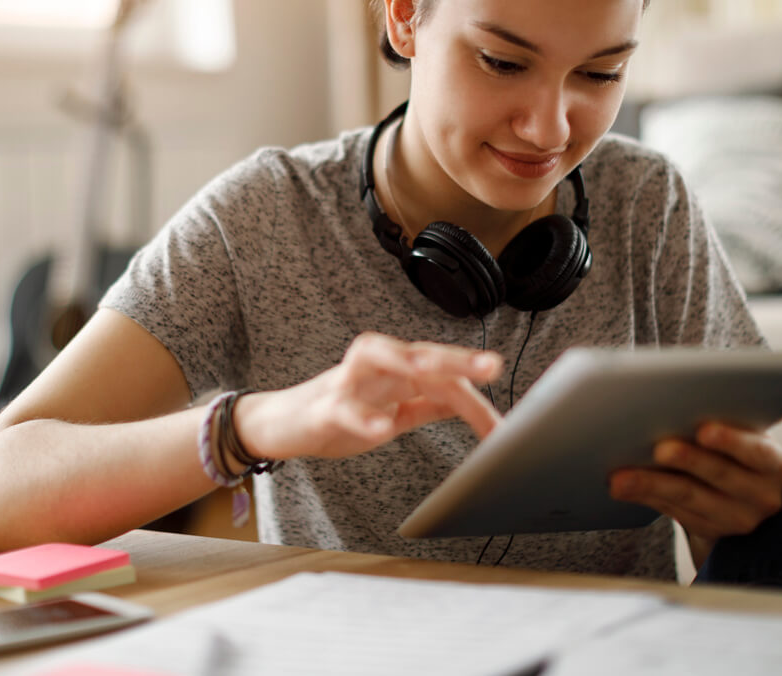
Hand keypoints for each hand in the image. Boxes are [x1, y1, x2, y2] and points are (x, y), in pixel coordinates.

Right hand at [235, 332, 503, 461]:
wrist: (278, 425)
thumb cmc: (337, 413)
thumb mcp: (393, 409)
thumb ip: (428, 402)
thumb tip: (468, 398)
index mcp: (396, 371)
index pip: (442, 377)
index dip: (474, 400)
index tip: (502, 429)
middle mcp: (374, 368)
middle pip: (416, 353)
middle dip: (455, 358)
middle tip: (492, 365)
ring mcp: (346, 383)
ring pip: (375, 359)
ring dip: (404, 360)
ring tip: (433, 369)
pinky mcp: (322, 408)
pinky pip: (342, 407)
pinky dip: (363, 416)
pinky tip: (382, 426)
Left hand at [608, 422, 781, 567]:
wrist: (741, 492)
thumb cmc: (735, 448)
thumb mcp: (741, 435)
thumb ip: (720, 423)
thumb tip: (672, 405)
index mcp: (773, 463)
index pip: (757, 452)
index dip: (732, 441)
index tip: (704, 430)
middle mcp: (762, 496)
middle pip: (720, 476)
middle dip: (687, 460)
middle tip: (658, 449)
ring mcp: (737, 519)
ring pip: (690, 499)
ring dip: (651, 485)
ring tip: (620, 477)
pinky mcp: (709, 531)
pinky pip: (674, 512)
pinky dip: (647, 497)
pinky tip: (623, 487)